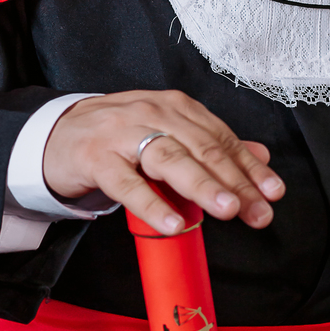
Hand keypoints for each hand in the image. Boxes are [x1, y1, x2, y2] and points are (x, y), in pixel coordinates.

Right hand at [42, 89, 284, 236]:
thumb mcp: (168, 135)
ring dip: (201, 185)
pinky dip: (151, 203)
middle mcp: (153, 114)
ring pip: (169, 159)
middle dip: (234, 181)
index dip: (249, 167)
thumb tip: (260, 156)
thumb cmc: (119, 137)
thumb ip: (212, 146)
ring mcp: (123, 134)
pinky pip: (127, 184)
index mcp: (176, 108)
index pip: (220, 139)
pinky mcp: (96, 158)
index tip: (273, 192)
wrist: (57, 134)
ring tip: (227, 209)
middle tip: (258, 209)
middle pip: (201, 148)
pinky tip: (173, 222)